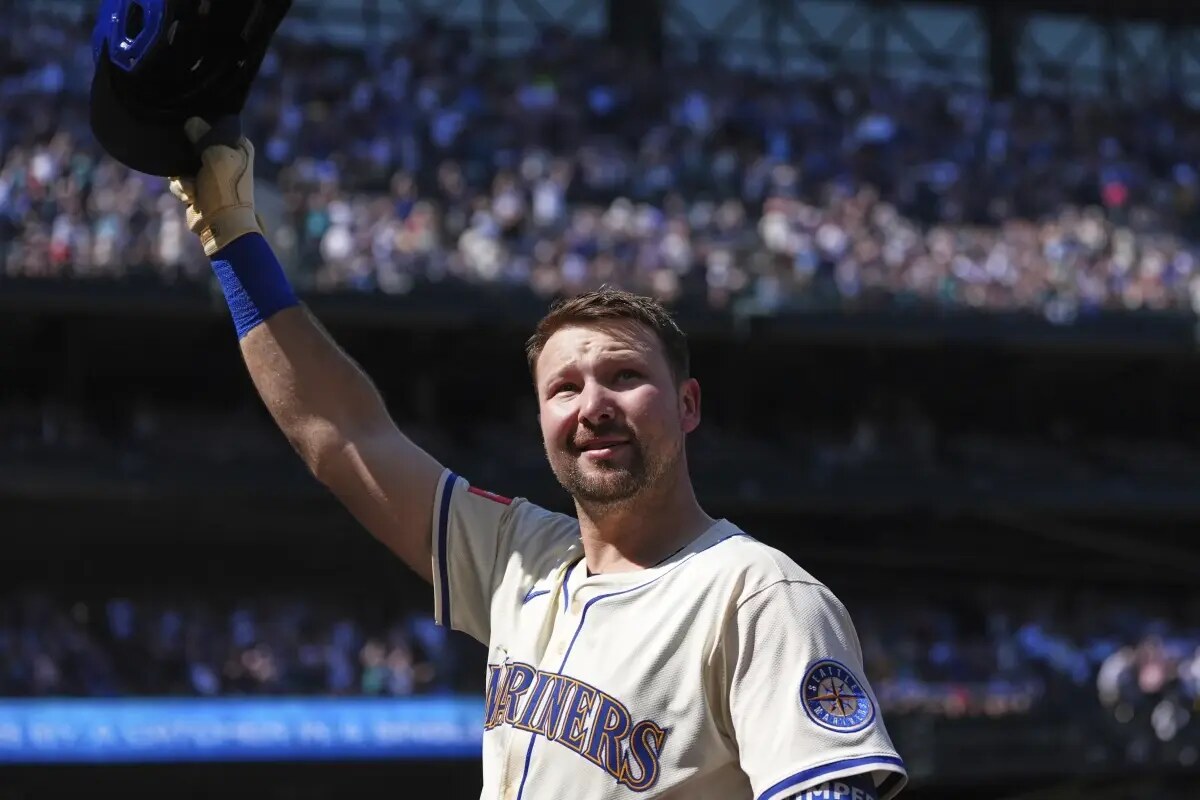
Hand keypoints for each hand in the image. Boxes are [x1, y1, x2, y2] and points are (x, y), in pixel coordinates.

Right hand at [168, 117, 262, 256]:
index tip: (190, 130)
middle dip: (187, 157)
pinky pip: (180, 180)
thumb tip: (192, 121)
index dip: (201, 128)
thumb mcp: (216, 155)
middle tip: (188, 163)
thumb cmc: (224, 188)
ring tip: (192, 187)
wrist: (221, 225)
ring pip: (182, 163)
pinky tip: (192, 197)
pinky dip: (183, 189)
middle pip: (194, 144)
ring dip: (182, 177)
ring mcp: (211, 174)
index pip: (216, 127)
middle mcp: (226, 158)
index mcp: (238, 147)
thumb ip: (203, 135)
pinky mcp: (198, 188)